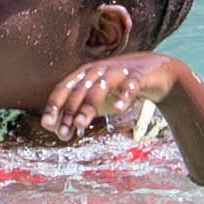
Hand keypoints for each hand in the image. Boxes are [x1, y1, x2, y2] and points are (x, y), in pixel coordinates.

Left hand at [40, 53, 186, 142]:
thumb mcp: (96, 100)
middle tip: (62, 133)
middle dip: (69, 112)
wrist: (156, 73)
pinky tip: (118, 109)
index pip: (65, 87)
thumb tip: (53, 130)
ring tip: (80, 124)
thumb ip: (76, 112)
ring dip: (89, 105)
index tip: (46, 124)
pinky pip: (130, 84)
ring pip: (101, 87)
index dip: (55, 105)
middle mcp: (99, 70)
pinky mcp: (139, 75)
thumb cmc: (119, 89)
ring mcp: (119, 71)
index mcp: (85, 74)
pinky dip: (124, 96)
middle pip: (80, 90)